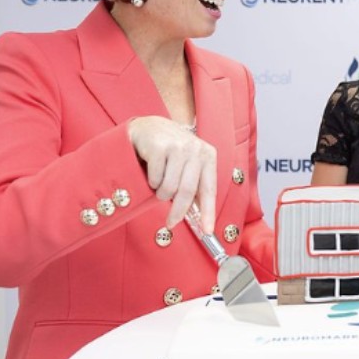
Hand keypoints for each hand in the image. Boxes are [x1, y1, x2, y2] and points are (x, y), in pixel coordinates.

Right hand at [127, 116, 216, 233]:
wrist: (148, 128)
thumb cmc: (170, 150)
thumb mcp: (188, 164)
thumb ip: (195, 185)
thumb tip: (200, 216)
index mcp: (208, 155)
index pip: (209, 189)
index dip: (208, 212)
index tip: (207, 230)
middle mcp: (195, 149)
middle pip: (187, 192)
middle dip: (178, 212)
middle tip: (171, 222)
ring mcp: (177, 147)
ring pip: (169, 188)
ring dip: (161, 193)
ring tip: (159, 184)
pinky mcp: (158, 147)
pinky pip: (155, 179)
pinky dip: (151, 182)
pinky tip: (151, 171)